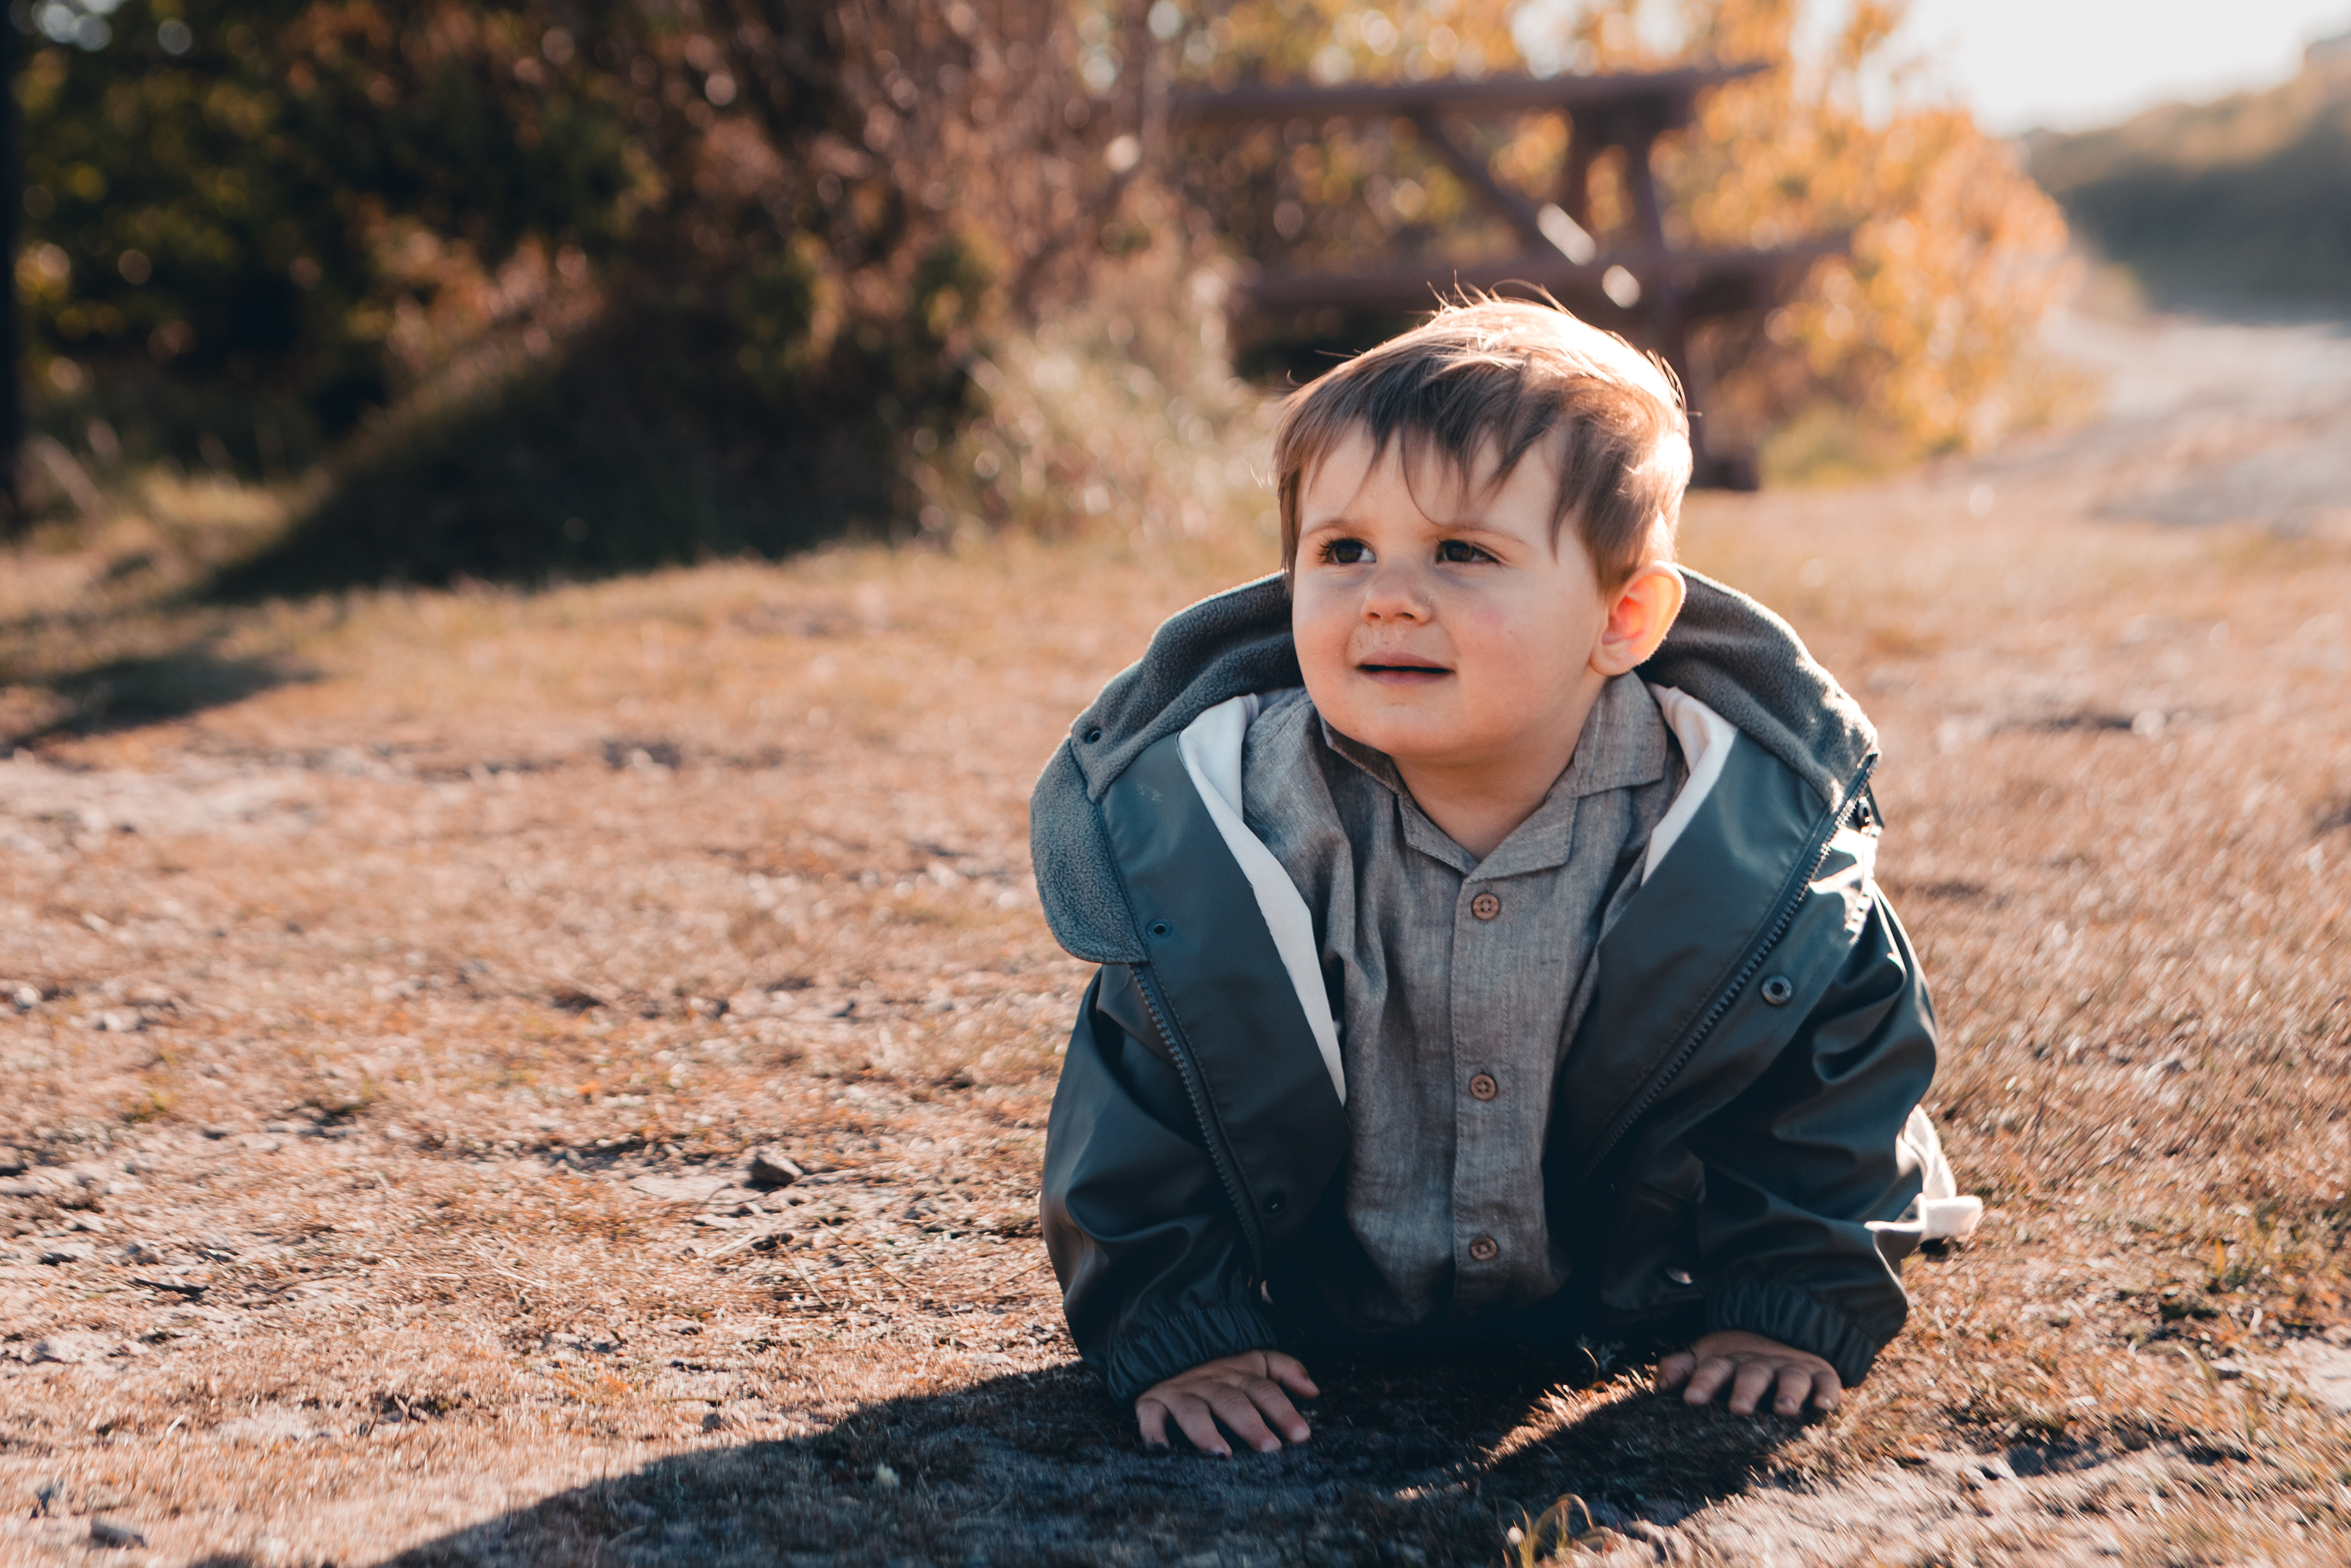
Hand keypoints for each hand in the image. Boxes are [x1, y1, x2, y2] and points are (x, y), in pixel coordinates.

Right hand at [1135, 1350, 1318, 1455]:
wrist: (1168, 1354)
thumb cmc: (1223, 1374)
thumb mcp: (1256, 1363)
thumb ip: (1286, 1370)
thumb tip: (1314, 1390)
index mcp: (1238, 1375)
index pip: (1264, 1390)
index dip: (1283, 1411)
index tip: (1301, 1435)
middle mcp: (1210, 1383)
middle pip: (1231, 1402)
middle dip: (1250, 1425)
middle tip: (1269, 1448)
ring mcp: (1180, 1393)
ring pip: (1193, 1410)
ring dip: (1206, 1431)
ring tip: (1221, 1455)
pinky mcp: (1152, 1403)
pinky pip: (1150, 1416)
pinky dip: (1153, 1432)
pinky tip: (1162, 1451)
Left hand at [1656, 1330, 1841, 1415]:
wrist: (1782, 1335)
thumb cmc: (1736, 1363)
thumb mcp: (1707, 1361)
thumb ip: (1682, 1369)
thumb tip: (1660, 1384)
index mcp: (1730, 1362)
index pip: (1713, 1369)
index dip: (1702, 1382)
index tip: (1691, 1399)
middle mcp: (1760, 1365)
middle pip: (1752, 1373)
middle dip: (1745, 1390)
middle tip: (1738, 1410)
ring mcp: (1791, 1368)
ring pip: (1790, 1377)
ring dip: (1788, 1393)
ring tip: (1784, 1410)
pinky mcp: (1819, 1375)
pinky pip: (1827, 1382)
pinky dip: (1827, 1393)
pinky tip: (1824, 1407)